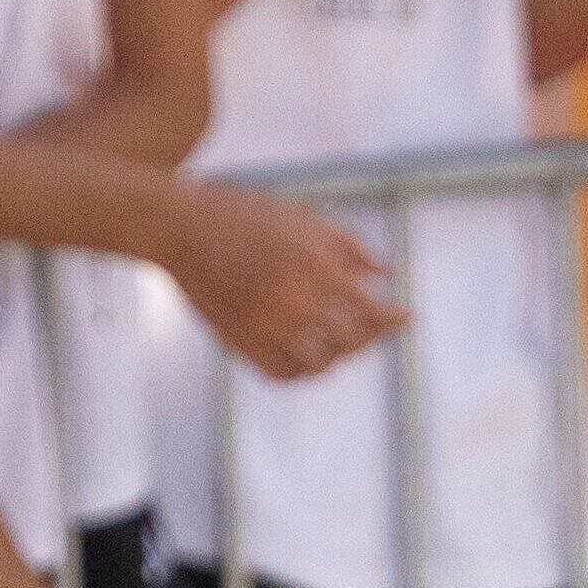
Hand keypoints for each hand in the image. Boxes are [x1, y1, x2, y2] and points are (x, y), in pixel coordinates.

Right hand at [164, 184, 401, 381]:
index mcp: (312, 267)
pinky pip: (281, 372)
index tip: (407, 318)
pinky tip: (311, 355)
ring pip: (319, 364)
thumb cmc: (245, 215)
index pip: (370, 311)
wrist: (180, 228)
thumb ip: (348, 247)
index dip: (395, 320)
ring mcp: (261, 326)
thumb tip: (386, 274)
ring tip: (344, 341)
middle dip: (371, 337)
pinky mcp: (237, 342)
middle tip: (377, 327)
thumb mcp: (303, 219)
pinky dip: (304, 371)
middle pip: (350, 342)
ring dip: (339, 356)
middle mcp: (290, 301)